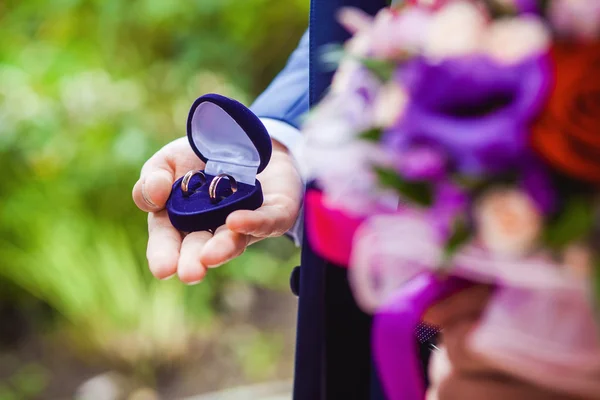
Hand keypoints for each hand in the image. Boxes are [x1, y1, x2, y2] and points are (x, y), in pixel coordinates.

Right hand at [133, 137, 302, 283]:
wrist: (252, 138)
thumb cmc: (203, 156)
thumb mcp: (170, 161)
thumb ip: (153, 177)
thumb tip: (155, 194)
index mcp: (182, 222)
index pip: (168, 241)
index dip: (164, 255)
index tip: (163, 269)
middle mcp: (214, 229)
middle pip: (202, 248)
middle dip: (194, 260)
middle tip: (190, 273)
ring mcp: (247, 224)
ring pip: (236, 240)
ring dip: (223, 248)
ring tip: (210, 256)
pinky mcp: (276, 214)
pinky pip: (268, 220)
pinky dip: (253, 222)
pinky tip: (236, 222)